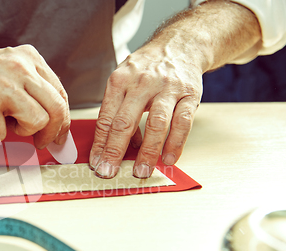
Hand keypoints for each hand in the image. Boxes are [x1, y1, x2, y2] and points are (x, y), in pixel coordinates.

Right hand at [0, 44, 69, 148]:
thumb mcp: (7, 72)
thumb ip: (32, 91)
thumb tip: (56, 125)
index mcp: (28, 58)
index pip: (60, 93)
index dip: (63, 120)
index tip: (59, 135)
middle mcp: (20, 68)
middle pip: (56, 109)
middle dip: (53, 134)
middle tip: (42, 143)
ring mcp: (3, 85)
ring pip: (37, 122)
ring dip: (21, 132)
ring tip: (1, 122)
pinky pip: (3, 135)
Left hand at [89, 44, 201, 178]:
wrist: (180, 44)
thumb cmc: (146, 69)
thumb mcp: (124, 81)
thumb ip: (118, 111)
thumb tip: (116, 146)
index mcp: (119, 81)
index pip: (105, 118)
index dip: (100, 144)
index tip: (96, 163)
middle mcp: (141, 83)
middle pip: (125, 122)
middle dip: (115, 151)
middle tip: (109, 172)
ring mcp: (167, 88)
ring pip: (156, 124)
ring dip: (147, 152)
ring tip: (141, 171)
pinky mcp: (189, 94)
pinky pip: (182, 123)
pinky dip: (175, 144)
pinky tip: (168, 159)